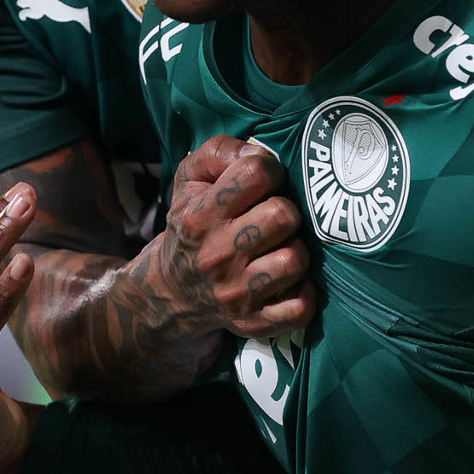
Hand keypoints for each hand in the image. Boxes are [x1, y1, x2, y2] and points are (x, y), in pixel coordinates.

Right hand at [156, 135, 315, 339]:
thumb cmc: (191, 224)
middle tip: (275, 215)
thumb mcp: (189, 180)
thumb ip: (219, 152)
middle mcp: (218, 255)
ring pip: (295, 259)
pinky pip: (301, 307)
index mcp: (201, 216)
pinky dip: (302, 292)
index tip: (265, 180)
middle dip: (286, 208)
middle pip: (283, 215)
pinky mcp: (254, 322)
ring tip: (281, 246)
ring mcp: (237, 293)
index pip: (256, 173)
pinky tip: (288, 280)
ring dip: (296, 249)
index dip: (269, 169)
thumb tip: (256, 151)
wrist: (170, 292)